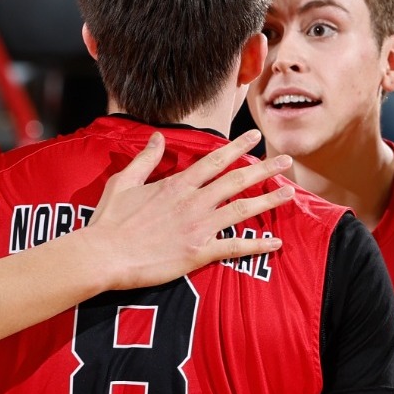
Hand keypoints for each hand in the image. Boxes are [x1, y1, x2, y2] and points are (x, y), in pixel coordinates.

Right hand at [80, 131, 294, 292]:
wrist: (103, 256)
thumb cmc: (110, 221)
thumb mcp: (125, 182)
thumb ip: (146, 159)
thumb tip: (157, 137)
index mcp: (177, 185)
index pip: (215, 161)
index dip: (238, 147)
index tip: (256, 137)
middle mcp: (193, 202)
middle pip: (236, 181)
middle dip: (264, 169)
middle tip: (286, 161)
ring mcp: (198, 227)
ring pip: (242, 210)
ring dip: (268, 200)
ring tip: (289, 193)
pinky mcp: (198, 252)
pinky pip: (234, 247)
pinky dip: (257, 245)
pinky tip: (275, 242)